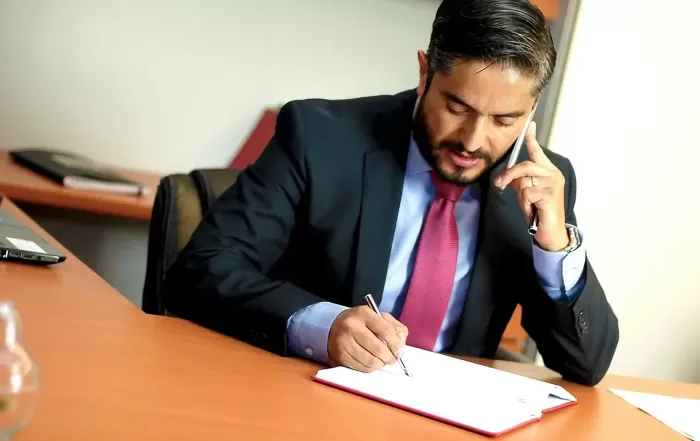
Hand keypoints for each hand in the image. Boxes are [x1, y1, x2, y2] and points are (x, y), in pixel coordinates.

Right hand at [327, 306, 407, 371]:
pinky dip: (370, 367)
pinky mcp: (340, 356)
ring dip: (380, 363)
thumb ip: (395, 329)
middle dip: (389, 357)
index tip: (400, 352)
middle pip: (378, 348)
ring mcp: (344, 342)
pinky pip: (361, 367)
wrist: (336, 328)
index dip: (396, 344)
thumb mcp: (380, 318)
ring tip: (381, 360)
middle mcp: (351, 326)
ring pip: (370, 361)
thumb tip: (400, 347)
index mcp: (363, 313)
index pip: (385, 331)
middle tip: (393, 359)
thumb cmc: (363, 323)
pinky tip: (371, 362)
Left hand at [494, 122, 568, 250]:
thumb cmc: (538, 211)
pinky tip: (533, 209)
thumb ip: (519, 181)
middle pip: (526, 166)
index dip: (531, 139)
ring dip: (521, 195)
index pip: (537, 152)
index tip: (528, 125)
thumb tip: (507, 175)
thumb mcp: (526, 193)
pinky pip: (527, 193)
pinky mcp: (550, 194)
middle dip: (510, 175)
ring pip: (524, 180)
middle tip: (499, 184)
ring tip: (528, 204)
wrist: (550, 231)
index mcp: (547, 171)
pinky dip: (525, 202)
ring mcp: (553, 183)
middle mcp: (553, 174)